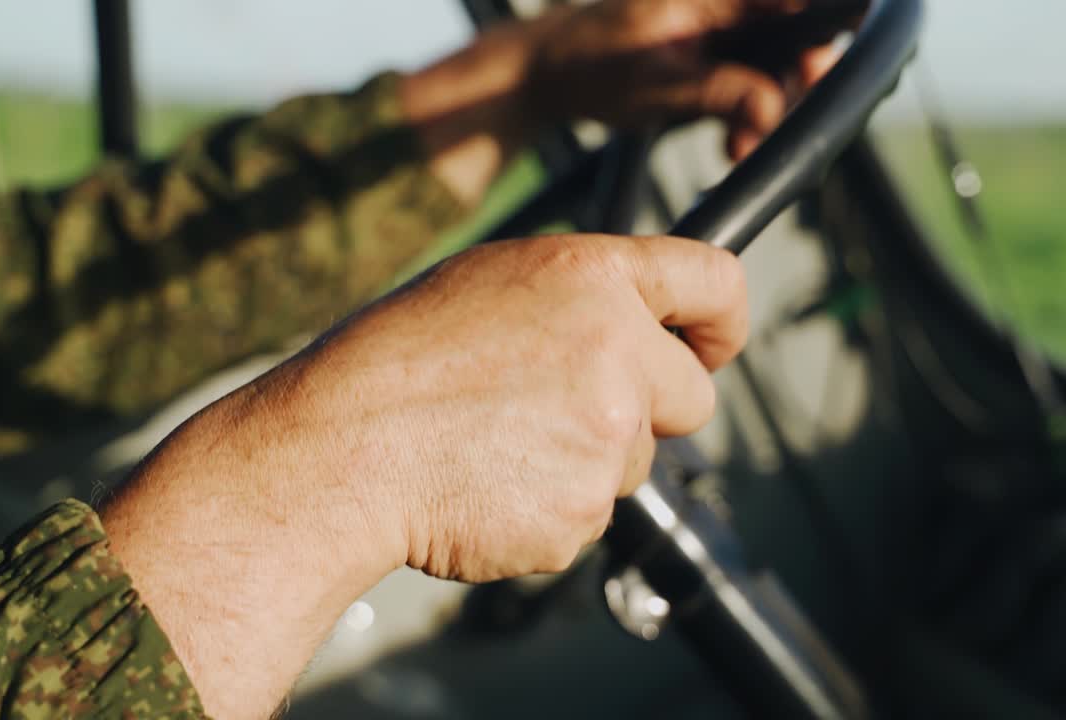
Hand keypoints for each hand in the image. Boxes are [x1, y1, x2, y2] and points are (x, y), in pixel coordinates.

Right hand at [102, 234, 746, 717]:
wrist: (342, 451)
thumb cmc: (397, 359)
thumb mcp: (491, 283)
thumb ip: (582, 297)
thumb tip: (639, 327)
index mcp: (592, 277)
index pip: (714, 280)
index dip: (724, 320)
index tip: (714, 344)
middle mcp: (617, 351)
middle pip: (695, 397)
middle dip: (652, 410)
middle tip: (570, 413)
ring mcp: (607, 437)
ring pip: (637, 461)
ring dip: (588, 459)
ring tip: (498, 443)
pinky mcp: (585, 512)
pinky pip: (592, 513)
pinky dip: (551, 506)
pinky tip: (488, 483)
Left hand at [525, 0, 848, 159]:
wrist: (549, 73)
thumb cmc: (590, 66)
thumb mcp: (655, 86)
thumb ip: (718, 92)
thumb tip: (772, 108)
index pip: (792, 2)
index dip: (816, 35)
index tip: (813, 76)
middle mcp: (722, 1)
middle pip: (792, 32)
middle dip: (790, 86)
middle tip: (768, 128)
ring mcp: (719, 24)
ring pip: (773, 62)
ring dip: (767, 109)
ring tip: (739, 146)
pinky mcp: (712, 50)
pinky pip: (750, 77)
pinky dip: (746, 111)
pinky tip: (733, 142)